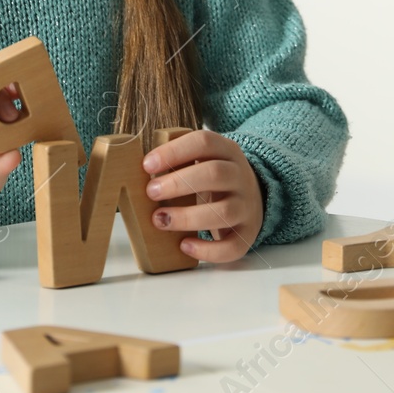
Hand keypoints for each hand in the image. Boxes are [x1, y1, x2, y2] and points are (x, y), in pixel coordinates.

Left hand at [142, 130, 263, 262]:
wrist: (254, 197)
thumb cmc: (215, 179)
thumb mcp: (205, 160)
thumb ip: (179, 161)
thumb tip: (139, 170)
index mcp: (227, 152)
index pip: (204, 142)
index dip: (174, 151)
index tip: (147, 164)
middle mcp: (241, 177)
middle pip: (215, 174)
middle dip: (178, 183)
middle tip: (151, 192)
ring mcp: (247, 206)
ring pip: (224, 212)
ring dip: (187, 217)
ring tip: (159, 220)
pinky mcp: (248, 234)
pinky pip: (232, 246)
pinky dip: (207, 250)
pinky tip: (184, 245)